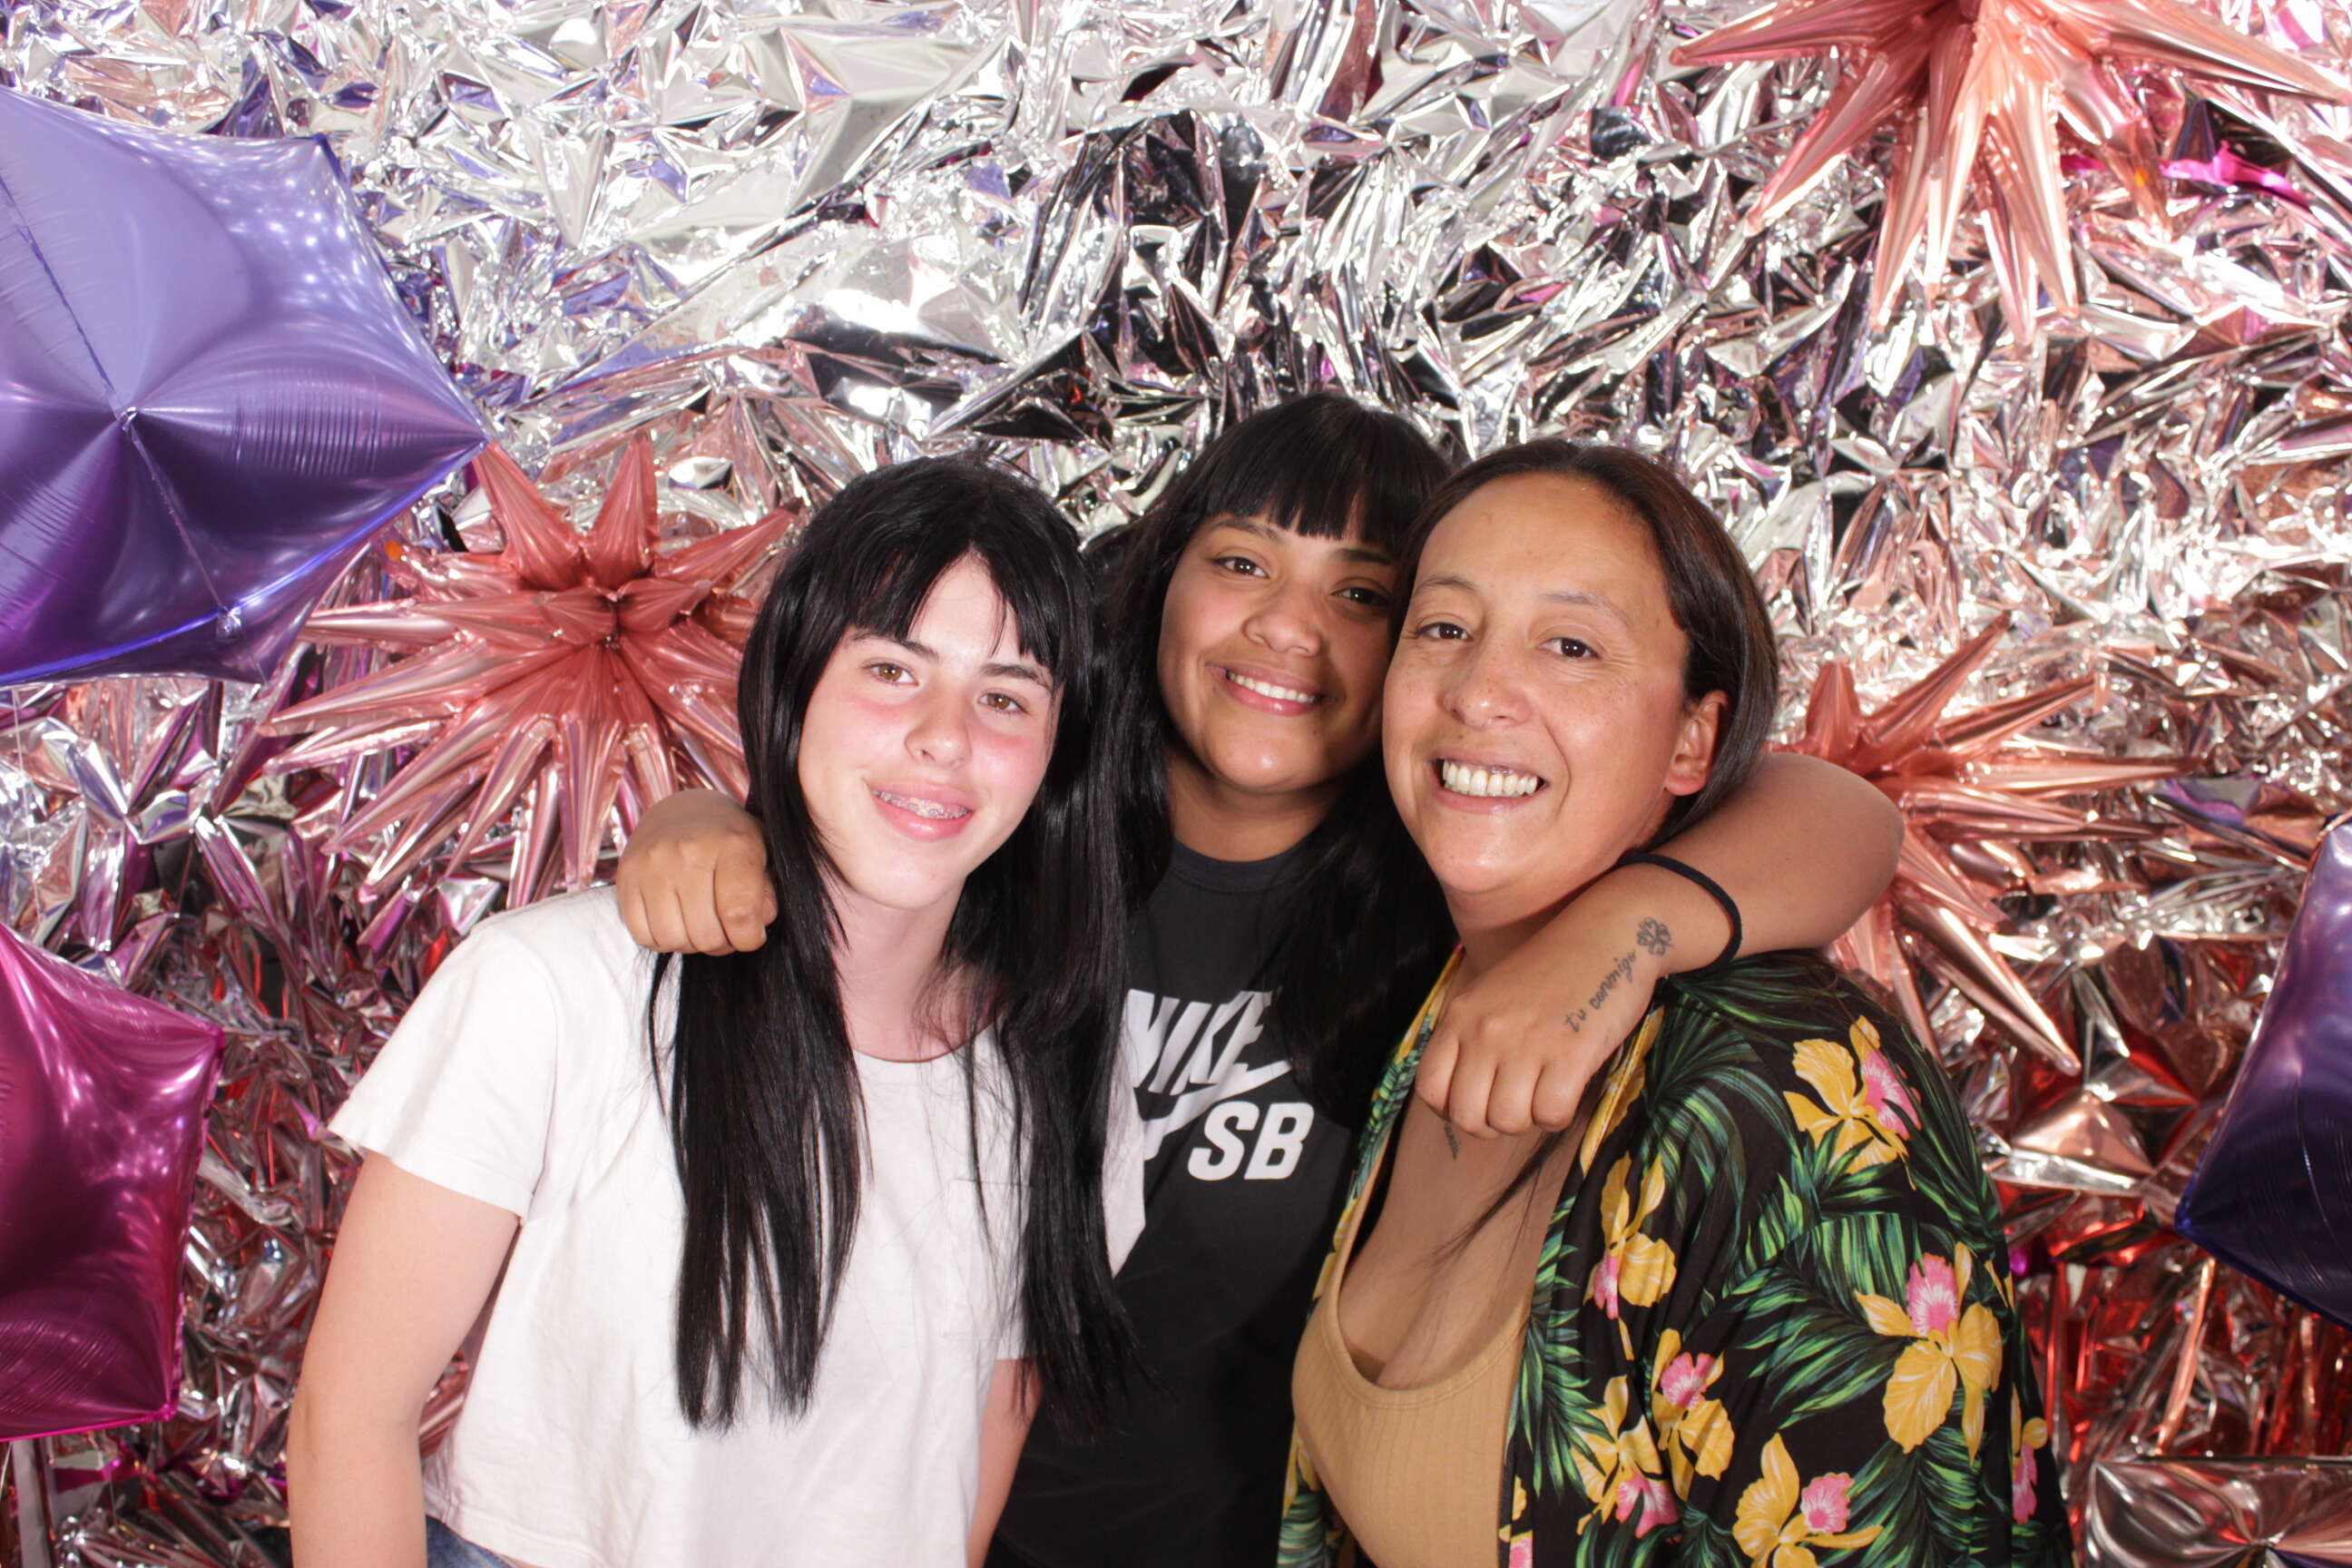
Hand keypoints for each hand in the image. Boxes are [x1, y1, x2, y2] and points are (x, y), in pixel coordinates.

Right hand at [614, 789, 776, 953]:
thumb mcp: (763, 855)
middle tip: (726, 931)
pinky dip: (662, 940)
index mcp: (732, 843)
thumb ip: (768, 892)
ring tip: (701, 925)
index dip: (749, 938)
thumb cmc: (729, 840)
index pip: (739, 913)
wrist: (683, 810)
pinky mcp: (626, 876)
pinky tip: (676, 922)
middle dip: (722, 944)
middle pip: (705, 934)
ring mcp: (652, 864)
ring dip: (691, 945)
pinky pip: (643, 935)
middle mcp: (688, 852)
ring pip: (673, 939)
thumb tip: (756, 925)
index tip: (751, 935)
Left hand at [1416, 868, 1702, 1138]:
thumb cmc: (1553, 970)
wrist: (1609, 934)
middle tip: (1518, 1103)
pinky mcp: (1569, 1053)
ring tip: (1544, 1092)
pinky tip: (1569, 1089)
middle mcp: (1485, 1031)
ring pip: (1508, 1122)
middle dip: (1493, 1124)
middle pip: (1466, 1116)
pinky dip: (1560, 1115)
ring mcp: (1525, 1042)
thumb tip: (1461, 1098)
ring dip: (1529, 1119)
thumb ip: (1470, 1036)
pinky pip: (1551, 1115)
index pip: (1430, 1088)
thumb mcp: (1491, 994)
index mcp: (1460, 1015)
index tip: (1480, 1102)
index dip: (1452, 1109)